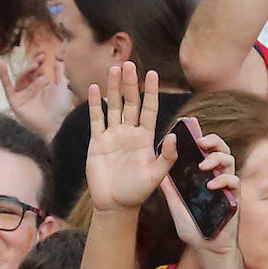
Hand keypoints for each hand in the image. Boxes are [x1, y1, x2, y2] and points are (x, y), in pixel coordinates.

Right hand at [0, 52, 71, 140]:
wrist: (57, 123)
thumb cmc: (62, 107)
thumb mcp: (63, 85)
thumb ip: (59, 72)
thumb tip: (58, 58)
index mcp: (42, 86)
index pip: (37, 69)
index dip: (38, 60)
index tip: (43, 51)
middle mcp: (31, 90)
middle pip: (28, 72)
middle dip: (34, 63)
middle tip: (40, 56)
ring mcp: (23, 95)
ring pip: (21, 78)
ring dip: (27, 69)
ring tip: (36, 64)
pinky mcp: (15, 102)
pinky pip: (7, 88)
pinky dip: (4, 76)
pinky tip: (2, 65)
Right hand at [85, 63, 171, 211]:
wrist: (114, 205)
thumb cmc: (137, 192)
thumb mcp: (156, 175)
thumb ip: (166, 156)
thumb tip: (173, 136)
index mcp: (145, 138)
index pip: (149, 109)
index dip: (151, 92)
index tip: (152, 74)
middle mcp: (129, 133)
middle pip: (130, 103)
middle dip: (130, 84)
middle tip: (129, 64)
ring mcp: (112, 136)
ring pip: (113, 107)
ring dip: (113, 88)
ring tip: (113, 69)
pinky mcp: (97, 142)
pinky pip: (96, 119)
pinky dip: (95, 104)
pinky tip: (93, 88)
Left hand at [161, 129, 240, 254]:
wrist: (206, 248)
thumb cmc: (193, 226)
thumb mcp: (176, 204)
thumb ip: (170, 188)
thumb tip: (157, 171)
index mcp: (204, 175)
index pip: (204, 151)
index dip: (201, 137)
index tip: (192, 126)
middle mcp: (217, 177)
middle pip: (220, 149)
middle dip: (212, 141)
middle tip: (200, 141)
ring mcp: (227, 186)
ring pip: (229, 161)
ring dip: (216, 158)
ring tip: (203, 164)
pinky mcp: (234, 198)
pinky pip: (233, 181)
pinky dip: (222, 180)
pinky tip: (211, 184)